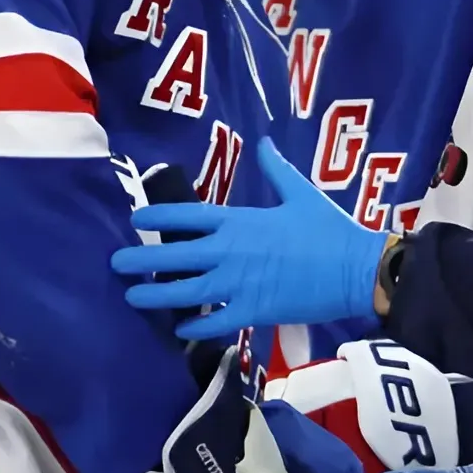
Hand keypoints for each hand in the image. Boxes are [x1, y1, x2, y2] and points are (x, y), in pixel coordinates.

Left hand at [111, 138, 387, 338]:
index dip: (158, 217)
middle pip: (176, 256)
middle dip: (143, 260)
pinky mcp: (254, 311)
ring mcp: (240, 284)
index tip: (135, 220)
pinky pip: (216, 323)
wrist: (356, 269)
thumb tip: (264, 142)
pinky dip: (195, 328)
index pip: (188, 216)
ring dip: (157, 295)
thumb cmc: (330, 228)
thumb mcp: (300, 192)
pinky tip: (178, 330)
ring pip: (187, 292)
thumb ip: (276, 169)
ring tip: (132, 297)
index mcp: (240, 220)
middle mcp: (231, 251)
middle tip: (116, 264)